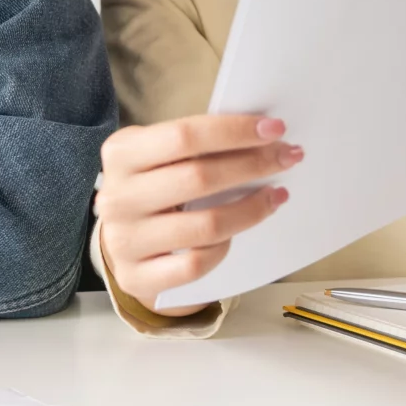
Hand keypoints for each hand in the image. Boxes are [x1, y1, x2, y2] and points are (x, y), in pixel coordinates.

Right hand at [95, 115, 298, 317]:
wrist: (125, 241)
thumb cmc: (154, 189)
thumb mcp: (160, 157)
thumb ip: (195, 145)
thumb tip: (261, 134)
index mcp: (121, 153)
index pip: (184, 136)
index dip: (235, 131)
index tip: (275, 128)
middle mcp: (117, 197)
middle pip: (199, 178)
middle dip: (254, 165)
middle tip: (288, 157)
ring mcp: (124, 240)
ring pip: (206, 226)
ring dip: (252, 209)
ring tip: (275, 196)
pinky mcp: (137, 277)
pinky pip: (196, 264)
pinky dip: (224, 248)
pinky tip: (237, 234)